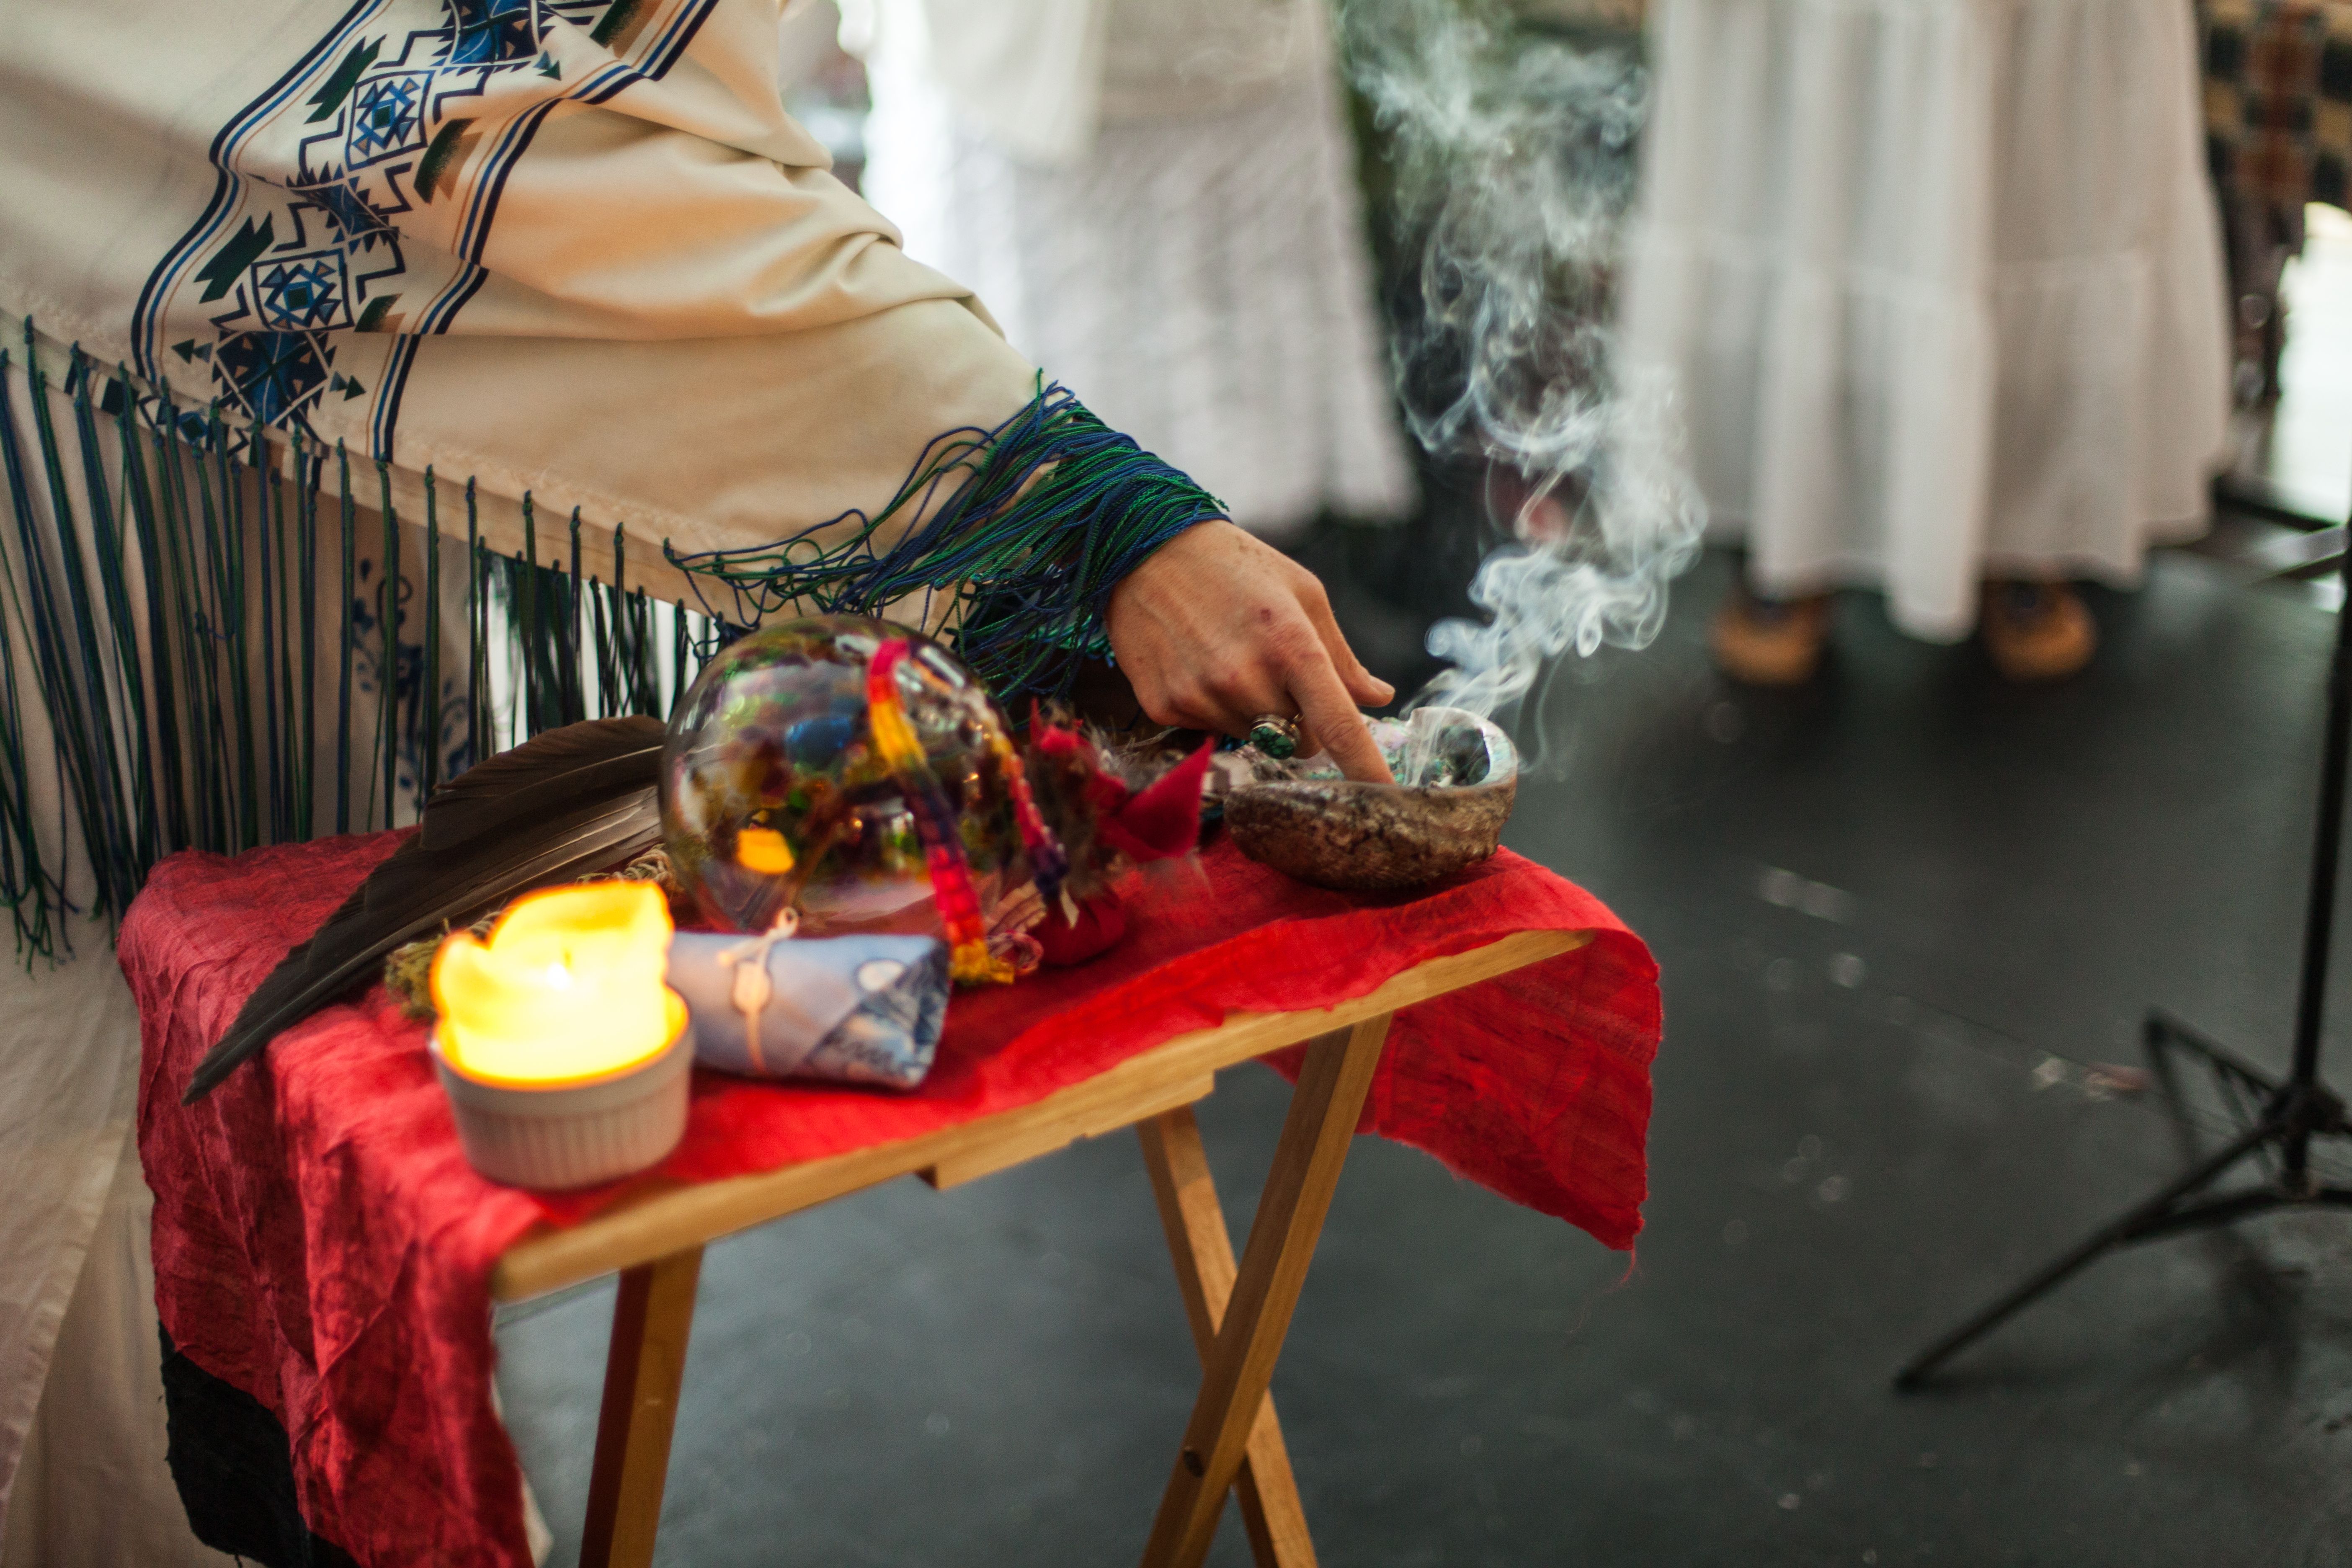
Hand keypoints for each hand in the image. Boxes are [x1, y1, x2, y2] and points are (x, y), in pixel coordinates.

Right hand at [1105, 521, 1395, 782]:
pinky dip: (1216, 709)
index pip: (1337, 725)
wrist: (1142, 549)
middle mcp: (1245, 678)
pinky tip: (1200, 664)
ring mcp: (1201, 697)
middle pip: (1298, 744)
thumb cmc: (1235, 566)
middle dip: (1302, 722)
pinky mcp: (1165, 708)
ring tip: (1232, 658)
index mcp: (1291, 644)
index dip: (1366, 768)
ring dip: (1256, 714)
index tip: (1387, 798)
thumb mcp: (1303, 593)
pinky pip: (1211, 731)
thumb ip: (1342, 655)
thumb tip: (1378, 698)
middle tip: (1281, 676)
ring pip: (1254, 740)